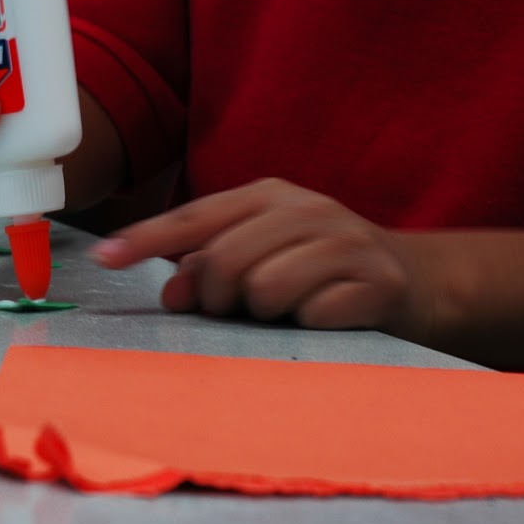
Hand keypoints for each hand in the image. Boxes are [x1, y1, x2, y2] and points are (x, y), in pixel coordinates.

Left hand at [92, 178, 428, 333]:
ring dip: (264, 314)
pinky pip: (312, 316)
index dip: (145, 239)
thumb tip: (174, 290)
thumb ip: (211, 265)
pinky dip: (307, 327)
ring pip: (266, 288)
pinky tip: (323, 319)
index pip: (194, 218)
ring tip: (285, 310)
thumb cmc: (321, 271)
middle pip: (224, 260)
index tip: (104, 258)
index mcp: (270, 196)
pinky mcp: (379, 284)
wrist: (418, 281)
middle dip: (217, 297)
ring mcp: (347, 244)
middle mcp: (308, 210)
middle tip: (236, 308)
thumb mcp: (264, 255)